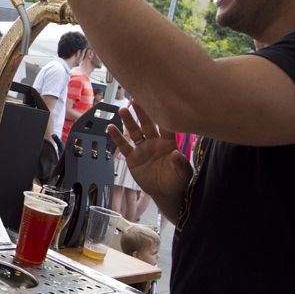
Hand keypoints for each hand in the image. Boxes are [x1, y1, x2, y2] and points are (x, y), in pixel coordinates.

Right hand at [107, 100, 192, 221]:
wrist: (165, 193)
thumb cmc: (177, 181)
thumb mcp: (183, 174)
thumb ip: (181, 163)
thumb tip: (176, 154)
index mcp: (169, 144)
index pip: (166, 127)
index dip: (163, 116)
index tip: (159, 104)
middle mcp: (155, 143)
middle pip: (148, 124)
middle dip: (142, 113)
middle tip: (136, 100)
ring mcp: (143, 149)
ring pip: (135, 132)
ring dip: (129, 121)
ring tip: (122, 110)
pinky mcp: (133, 157)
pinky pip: (124, 146)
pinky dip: (117, 137)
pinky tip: (111, 127)